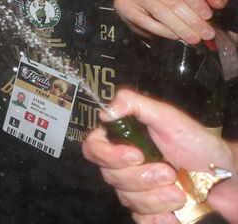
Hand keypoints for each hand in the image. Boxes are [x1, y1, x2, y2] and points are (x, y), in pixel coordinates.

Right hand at [83, 88, 236, 222]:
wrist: (227, 179)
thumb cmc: (201, 147)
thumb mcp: (170, 118)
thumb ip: (136, 104)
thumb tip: (107, 111)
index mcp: (125, 142)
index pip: (94, 147)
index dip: (108, 154)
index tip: (135, 155)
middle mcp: (126, 167)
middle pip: (110, 176)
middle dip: (142, 176)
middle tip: (168, 171)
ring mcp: (136, 191)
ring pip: (128, 199)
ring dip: (157, 196)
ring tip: (180, 189)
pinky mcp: (149, 213)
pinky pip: (142, 219)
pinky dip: (160, 216)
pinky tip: (177, 206)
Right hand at [116, 0, 226, 41]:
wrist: (141, 8)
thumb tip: (217, 2)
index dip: (196, 1)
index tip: (208, 16)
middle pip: (172, 1)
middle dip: (192, 20)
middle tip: (206, 34)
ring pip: (160, 12)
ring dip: (180, 28)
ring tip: (194, 39)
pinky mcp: (123, 5)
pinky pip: (144, 20)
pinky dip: (161, 30)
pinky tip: (174, 36)